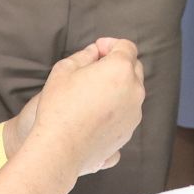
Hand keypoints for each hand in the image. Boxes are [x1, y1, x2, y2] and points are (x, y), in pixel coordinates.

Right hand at [14, 37, 144, 179]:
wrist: (60, 149)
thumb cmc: (59, 107)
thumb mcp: (64, 70)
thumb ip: (84, 55)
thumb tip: (95, 52)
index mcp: (120, 70)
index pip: (126, 46)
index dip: (111, 44)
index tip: (97, 50)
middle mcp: (134, 91)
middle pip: (134, 68)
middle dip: (117, 64)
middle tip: (95, 69)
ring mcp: (134, 113)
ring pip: (132, 92)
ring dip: (118, 87)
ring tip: (93, 93)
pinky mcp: (129, 132)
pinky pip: (127, 112)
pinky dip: (116, 108)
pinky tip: (95, 113)